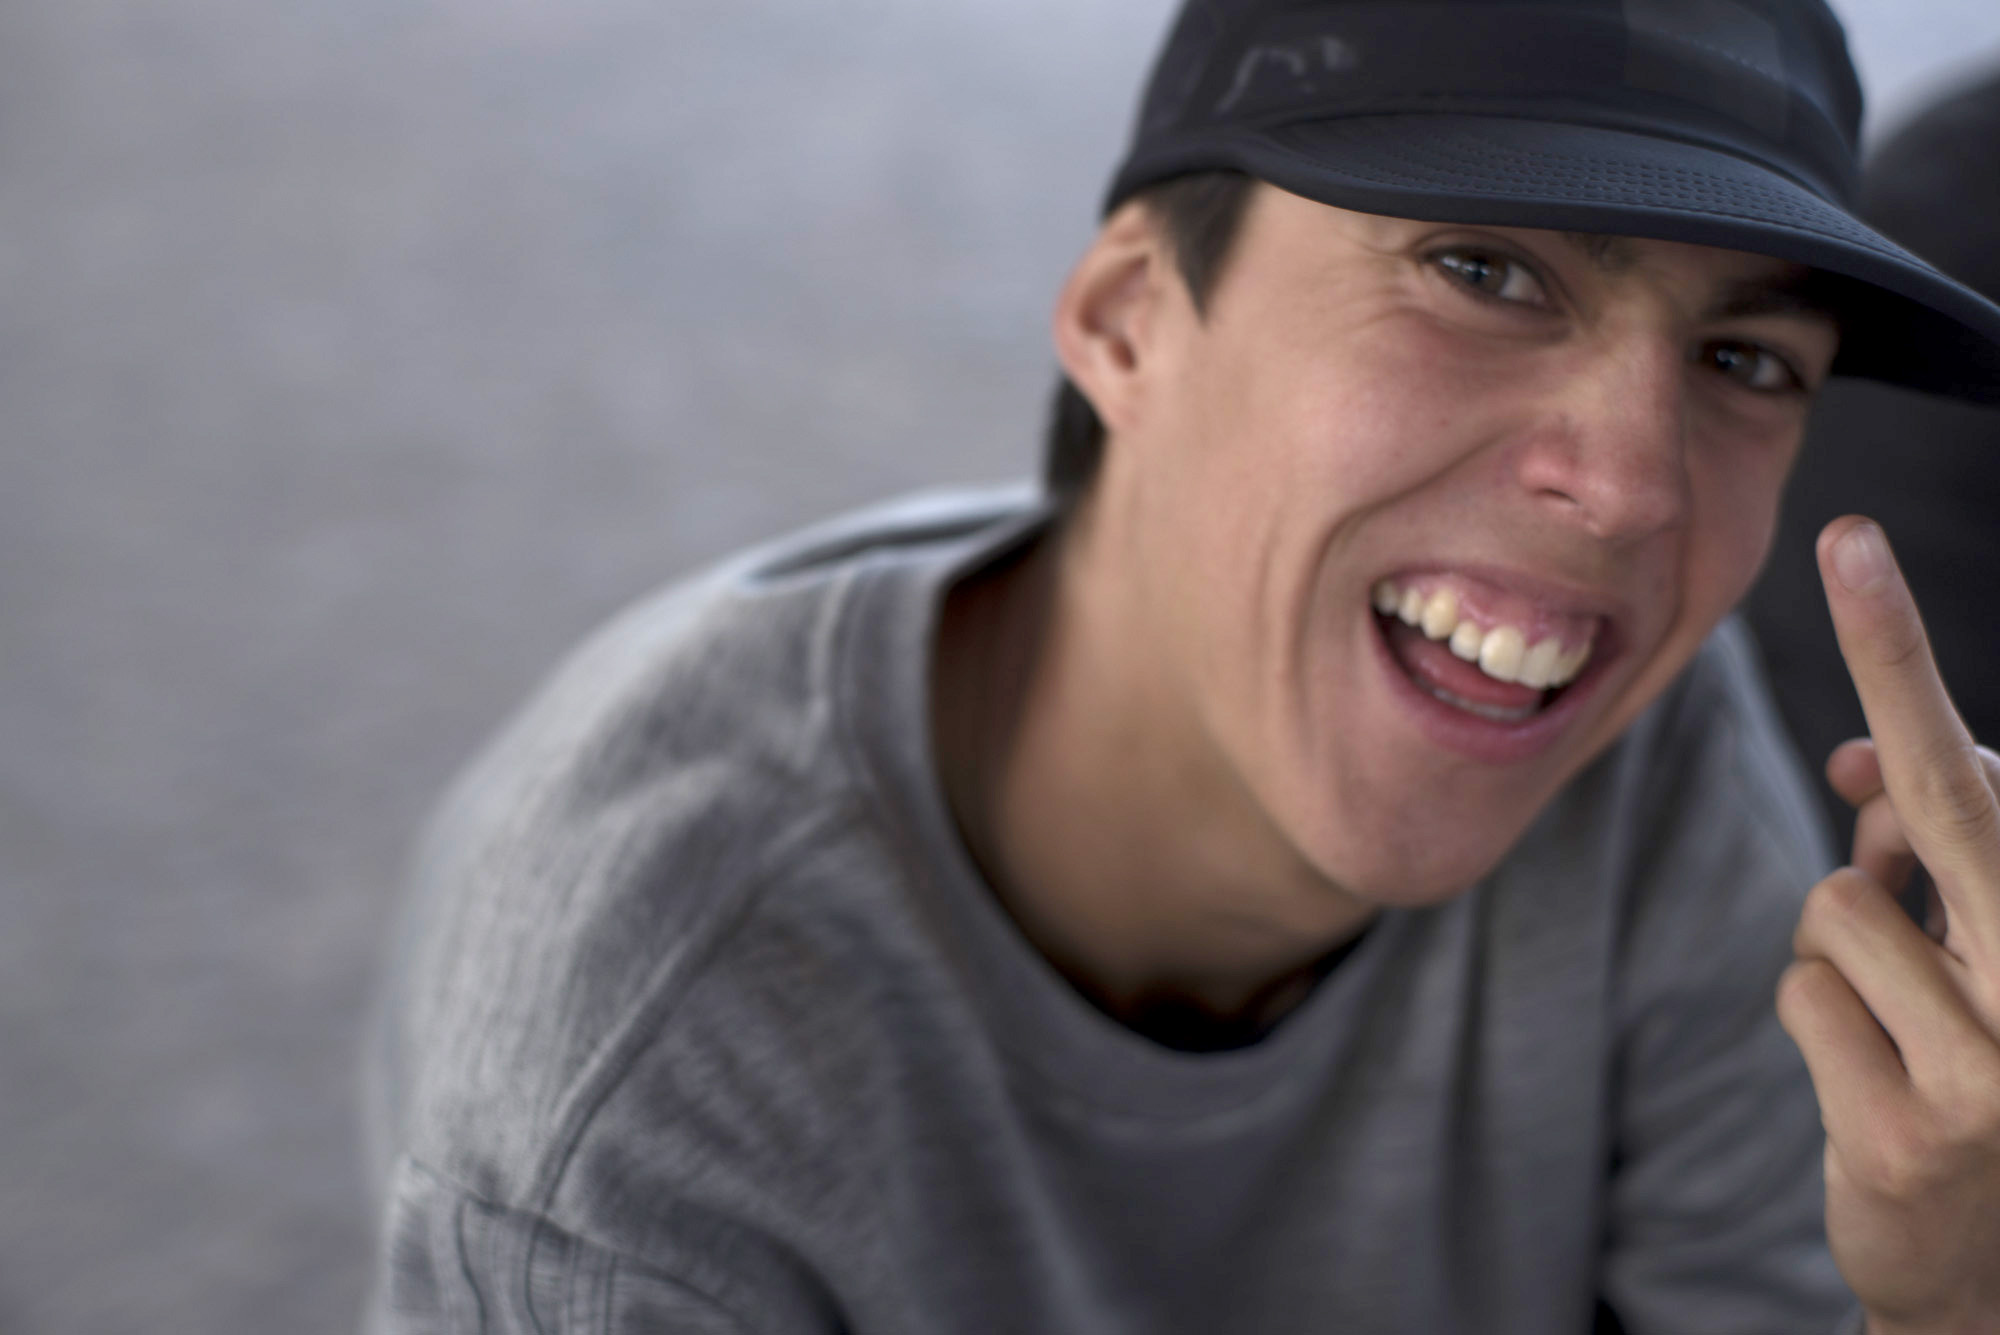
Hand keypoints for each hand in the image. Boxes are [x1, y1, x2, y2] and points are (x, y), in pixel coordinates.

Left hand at [1775, 516, 1999, 1334]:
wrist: (1994, 1267)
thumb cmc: (1982, 1064)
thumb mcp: (1976, 950)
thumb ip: (1931, 850)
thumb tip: (1853, 763)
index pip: (1983, 776)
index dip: (1905, 655)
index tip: (1852, 540)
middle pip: (1942, 802)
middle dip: (1894, 663)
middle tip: (1851, 537)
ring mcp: (1999, 1069)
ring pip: (1838, 908)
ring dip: (1849, 950)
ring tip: (1910, 1023)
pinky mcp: (1913, 1132)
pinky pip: (1802, 995)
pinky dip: (1821, 1019)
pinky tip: (1879, 1081)